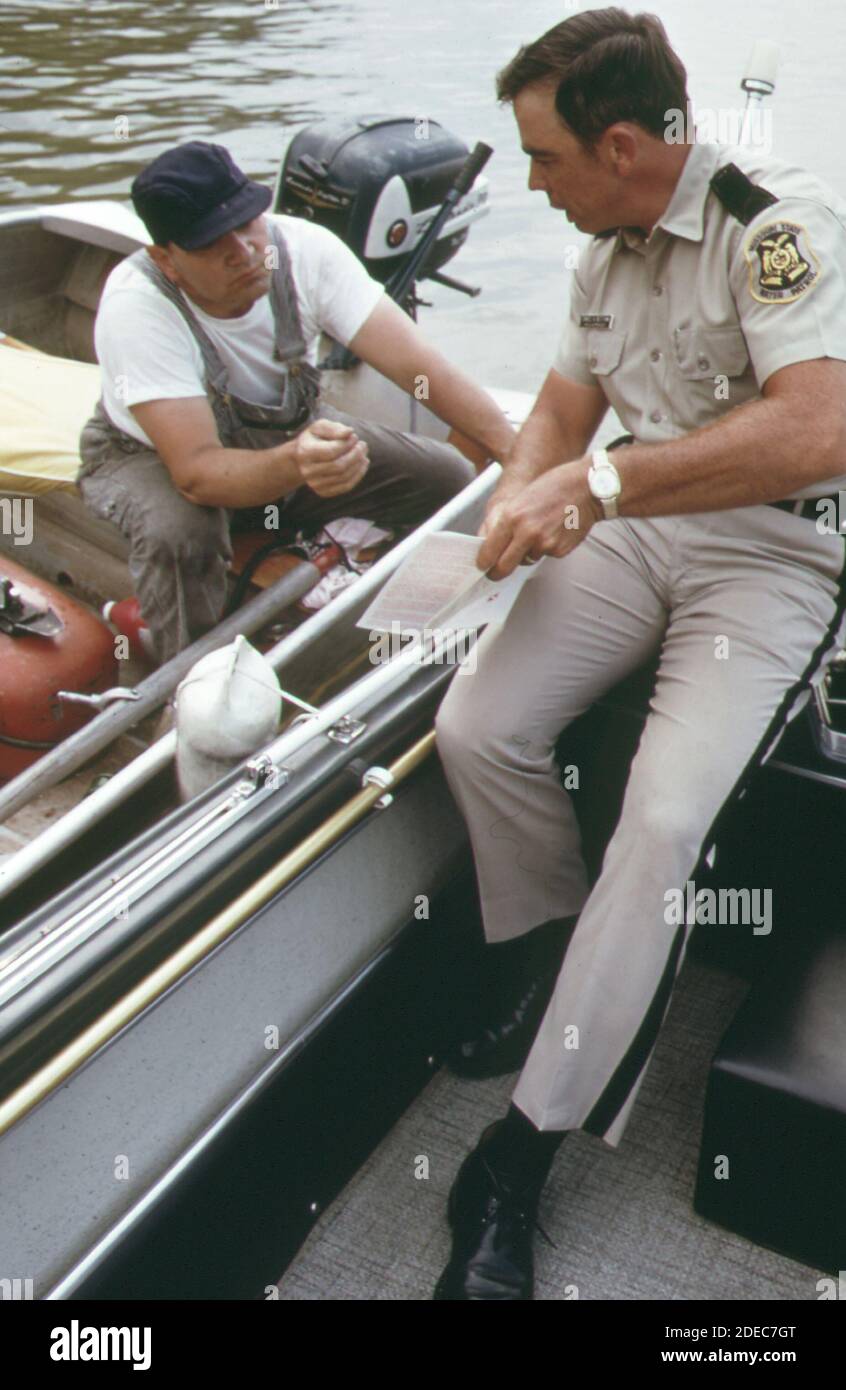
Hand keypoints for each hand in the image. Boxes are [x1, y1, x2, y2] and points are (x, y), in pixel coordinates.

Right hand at [292, 418, 369, 496]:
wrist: (303, 457)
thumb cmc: (315, 438)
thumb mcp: (321, 426)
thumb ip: (334, 428)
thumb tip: (350, 432)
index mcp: (305, 452)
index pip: (331, 452)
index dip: (347, 444)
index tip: (355, 436)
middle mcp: (307, 471)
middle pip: (339, 466)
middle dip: (356, 455)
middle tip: (363, 445)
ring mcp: (314, 484)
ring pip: (344, 477)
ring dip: (359, 464)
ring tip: (363, 453)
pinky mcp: (323, 492)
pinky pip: (346, 486)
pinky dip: (358, 475)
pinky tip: (362, 464)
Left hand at [477, 456, 599, 578]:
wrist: (587, 487)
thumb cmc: (553, 487)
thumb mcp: (521, 498)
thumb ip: (504, 521)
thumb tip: (488, 542)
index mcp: (512, 517)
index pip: (489, 550)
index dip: (483, 562)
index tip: (482, 566)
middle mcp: (527, 533)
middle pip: (504, 567)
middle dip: (497, 573)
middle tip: (494, 573)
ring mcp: (544, 544)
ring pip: (526, 560)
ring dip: (527, 553)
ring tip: (540, 530)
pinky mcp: (559, 551)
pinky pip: (545, 555)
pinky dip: (546, 548)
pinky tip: (554, 530)